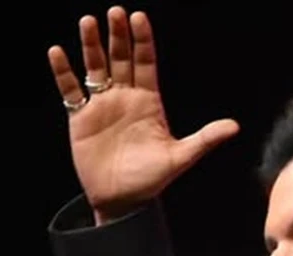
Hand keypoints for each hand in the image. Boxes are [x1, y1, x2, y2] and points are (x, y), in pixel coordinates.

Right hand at [47, 6, 238, 220]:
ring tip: (88, 22)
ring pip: (95, 67)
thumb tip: (234, 126)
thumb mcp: (181, 157)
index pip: (146, 63)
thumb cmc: (151, 180)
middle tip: (115, 11)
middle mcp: (125, 98)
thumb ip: (205, 139)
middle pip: (120, 59)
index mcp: (149, 102)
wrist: (122, 201)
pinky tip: (58, 53)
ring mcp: (102, 106)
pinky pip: (70, 90)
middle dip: (118, 35)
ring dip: (91, 46)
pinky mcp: (80, 118)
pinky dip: (63, 72)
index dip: (142, 41)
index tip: (139, 18)